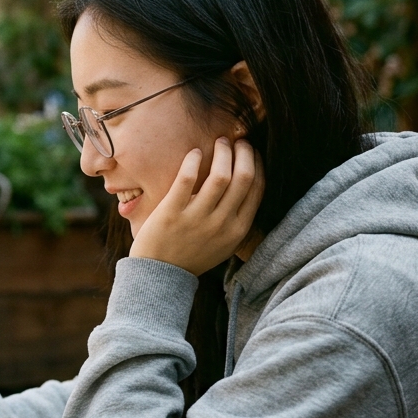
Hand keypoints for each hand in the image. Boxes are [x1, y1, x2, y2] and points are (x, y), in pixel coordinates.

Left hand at [129, 137, 264, 275]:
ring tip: (219, 142)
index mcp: (237, 229)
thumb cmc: (193, 255)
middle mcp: (221, 223)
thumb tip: (250, 185)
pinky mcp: (172, 213)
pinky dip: (193, 160)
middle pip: (243, 177)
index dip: (257, 164)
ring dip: (223, 152)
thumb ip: (237, 219)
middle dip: (244, 153)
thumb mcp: (225, 243)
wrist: (161, 275)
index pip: (257, 189)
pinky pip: (187, 179)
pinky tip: (194, 152)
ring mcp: (197, 219)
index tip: (250, 152)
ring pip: (220, 175)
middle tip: (237, 141)